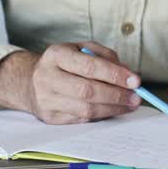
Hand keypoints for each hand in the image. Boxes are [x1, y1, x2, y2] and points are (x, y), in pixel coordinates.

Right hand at [0, 42, 141, 124]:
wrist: (30, 81)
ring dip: (113, 108)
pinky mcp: (50, 117)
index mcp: (56, 55)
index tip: (135, 80)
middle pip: (87, 90)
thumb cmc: (64, 63)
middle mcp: (47, 77)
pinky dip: (101, 115)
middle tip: (136, 97)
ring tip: (129, 105)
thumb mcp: (82, 49)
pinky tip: (113, 109)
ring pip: (85, 109)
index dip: (115, 75)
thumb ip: (105, 56)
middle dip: (117, 95)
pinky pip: (81, 119)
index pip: (89, 66)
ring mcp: (46, 100)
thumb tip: (127, 73)